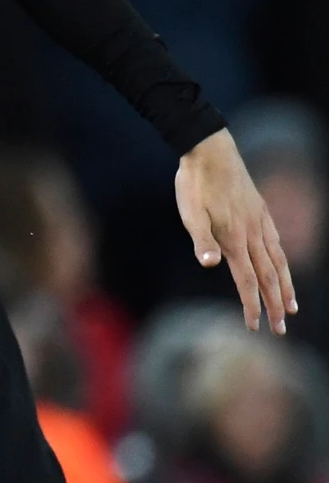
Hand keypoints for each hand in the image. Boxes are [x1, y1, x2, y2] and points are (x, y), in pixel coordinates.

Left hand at [175, 129, 297, 332]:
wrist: (211, 151)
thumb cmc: (195, 185)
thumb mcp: (190, 213)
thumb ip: (201, 240)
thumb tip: (209, 264)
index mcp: (234, 239)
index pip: (247, 281)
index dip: (252, 305)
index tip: (255, 327)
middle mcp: (253, 234)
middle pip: (269, 277)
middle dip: (275, 305)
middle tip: (281, 331)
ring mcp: (260, 223)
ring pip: (278, 261)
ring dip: (285, 287)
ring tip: (291, 306)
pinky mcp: (261, 212)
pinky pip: (277, 243)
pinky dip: (283, 261)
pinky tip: (283, 267)